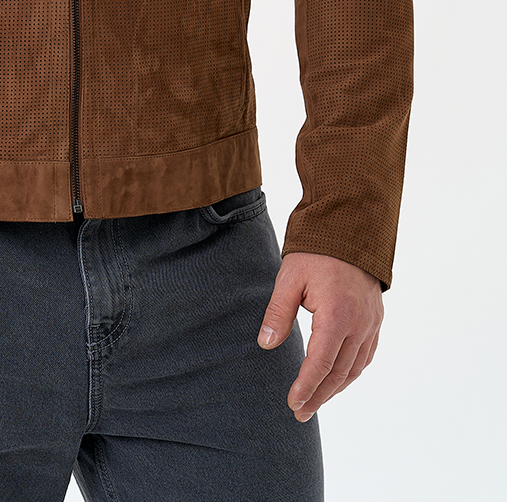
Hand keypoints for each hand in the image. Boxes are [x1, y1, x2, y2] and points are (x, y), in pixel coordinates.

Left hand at [257, 251, 382, 422]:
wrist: (350, 228)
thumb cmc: (316, 252)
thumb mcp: (290, 278)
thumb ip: (278, 312)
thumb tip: (266, 343)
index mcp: (338, 315)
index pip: (321, 363)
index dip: (307, 387)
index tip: (293, 403)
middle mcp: (360, 324)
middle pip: (340, 372)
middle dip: (319, 395)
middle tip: (300, 412)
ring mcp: (371, 322)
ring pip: (356, 367)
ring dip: (336, 388)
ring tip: (316, 401)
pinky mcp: (375, 319)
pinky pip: (366, 355)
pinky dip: (351, 372)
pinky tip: (338, 379)